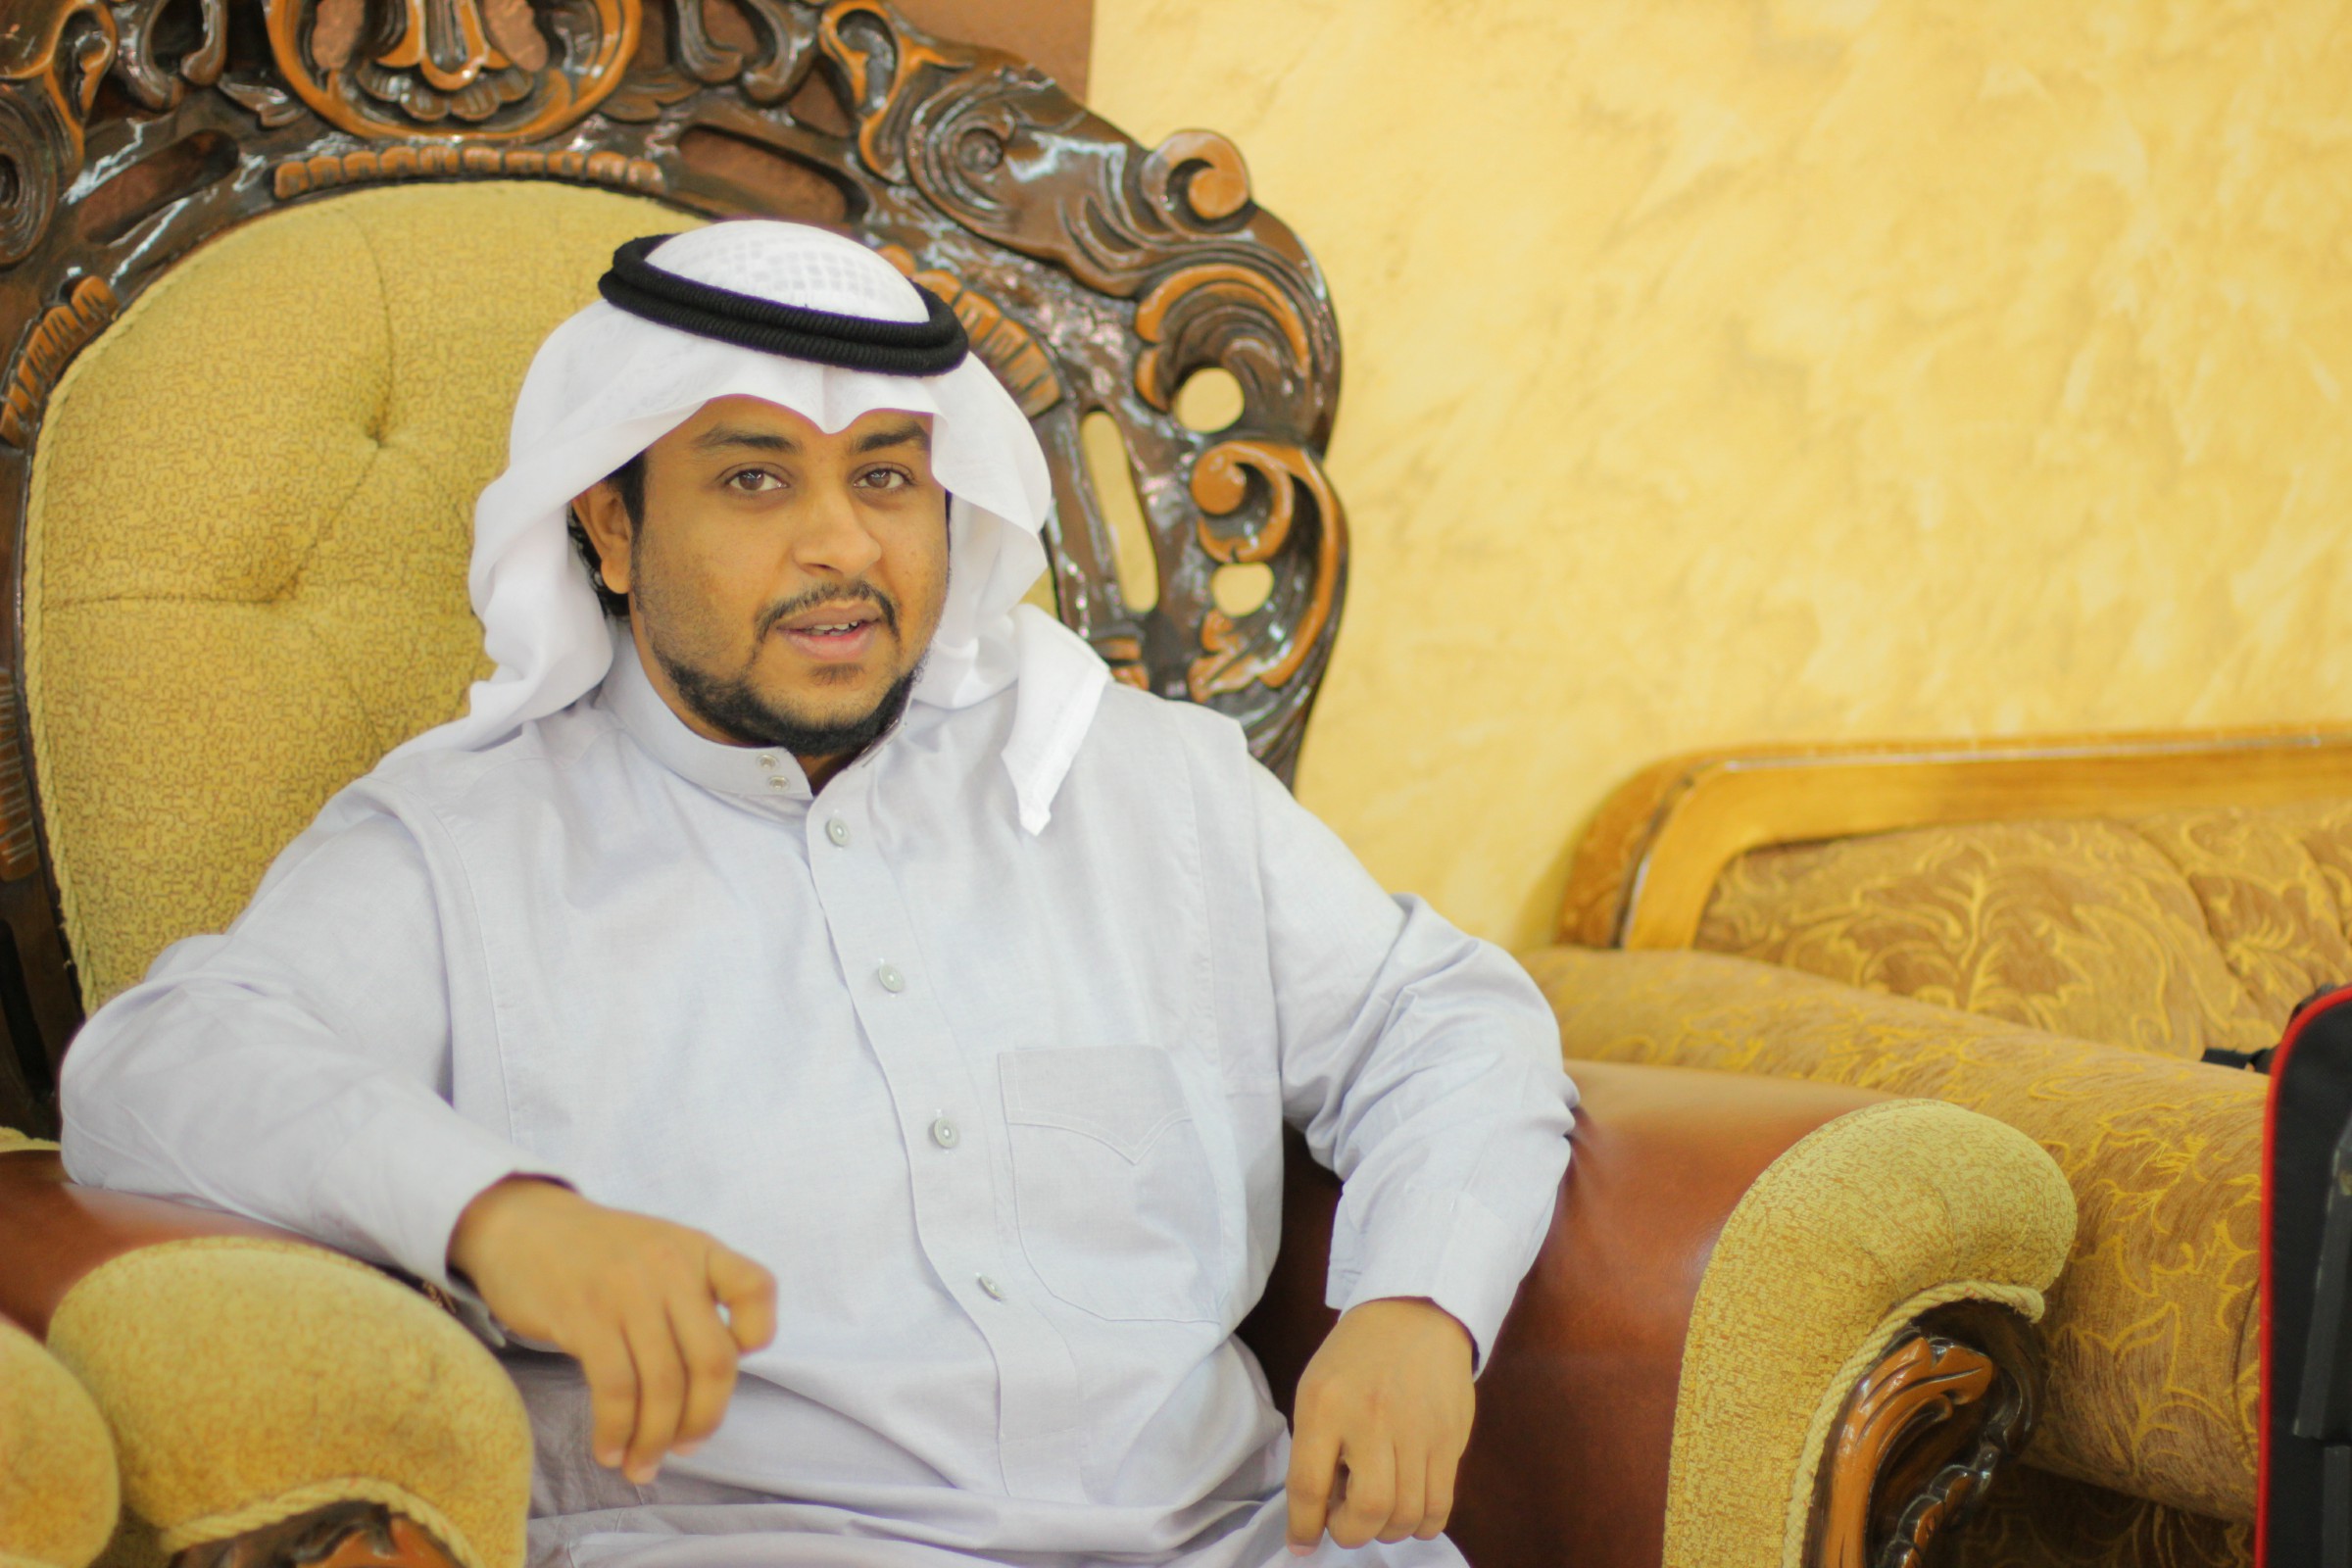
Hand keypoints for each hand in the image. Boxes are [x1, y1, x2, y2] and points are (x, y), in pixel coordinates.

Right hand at [448, 1176, 776, 1483]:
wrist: (525, 1227)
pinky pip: (615, 1389)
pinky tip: (610, 1449)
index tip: (739, 1361)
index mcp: (699, 1249)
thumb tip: (711, 1383)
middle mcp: (670, 1267)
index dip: (757, 1333)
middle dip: (704, 1419)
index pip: (757, 1288)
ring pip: (663, 1385)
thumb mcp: (662, 1252)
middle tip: (686, 1448)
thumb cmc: (601, 1254)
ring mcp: (627, 1292)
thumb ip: (695, 1299)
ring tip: (642, 1465)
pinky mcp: (584, 1317)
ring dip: (655, 1439)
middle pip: (712, 1360)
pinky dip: (617, 1430)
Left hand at [1284, 1297, 1473, 1554]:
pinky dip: (1422, 1524)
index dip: (1303, 1527)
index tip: (1302, 1545)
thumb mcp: (1316, 1389)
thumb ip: (1313, 1448)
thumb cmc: (1356, 1355)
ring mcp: (1417, 1430)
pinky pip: (1440, 1505)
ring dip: (1387, 1530)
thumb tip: (1319, 1513)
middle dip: (1350, 1534)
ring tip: (1377, 1510)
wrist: (1416, 1312)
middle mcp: (1371, 1419)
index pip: (1308, 1485)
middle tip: (1345, 1520)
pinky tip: (1409, 1512)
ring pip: (1406, 1515)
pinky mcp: (1451, 1439)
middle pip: (1366, 1511)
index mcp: (1325, 1405)